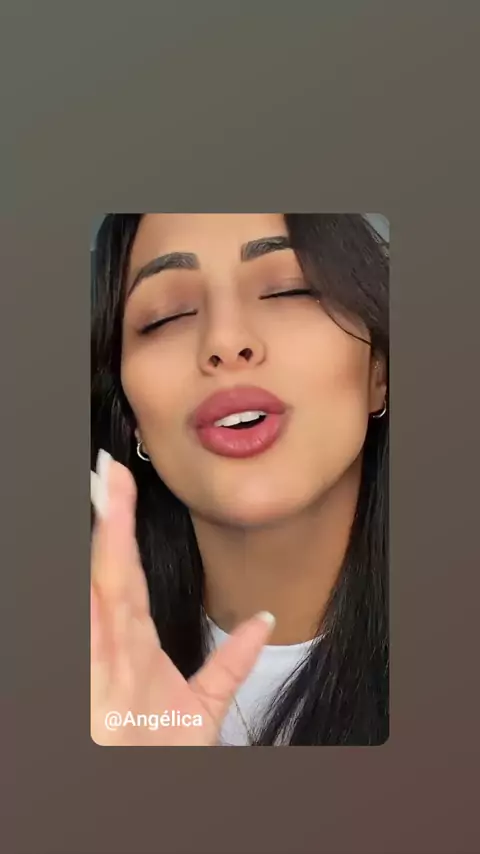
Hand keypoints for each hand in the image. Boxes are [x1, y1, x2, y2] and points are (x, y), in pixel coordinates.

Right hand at [90, 451, 274, 745]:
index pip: (128, 572)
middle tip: (109, 469)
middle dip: (111, 518)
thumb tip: (265, 619)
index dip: (123, 526)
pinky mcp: (106, 690)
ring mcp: (107, 665)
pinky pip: (109, 635)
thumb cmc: (156, 750)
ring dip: (107, 543)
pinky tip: (104, 561)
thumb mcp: (202, 704)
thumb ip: (232, 659)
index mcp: (133, 643)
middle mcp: (115, 646)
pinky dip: (101, 599)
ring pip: (107, 592)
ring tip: (107, 494)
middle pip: (113, 571)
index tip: (120, 483)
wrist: (144, 784)